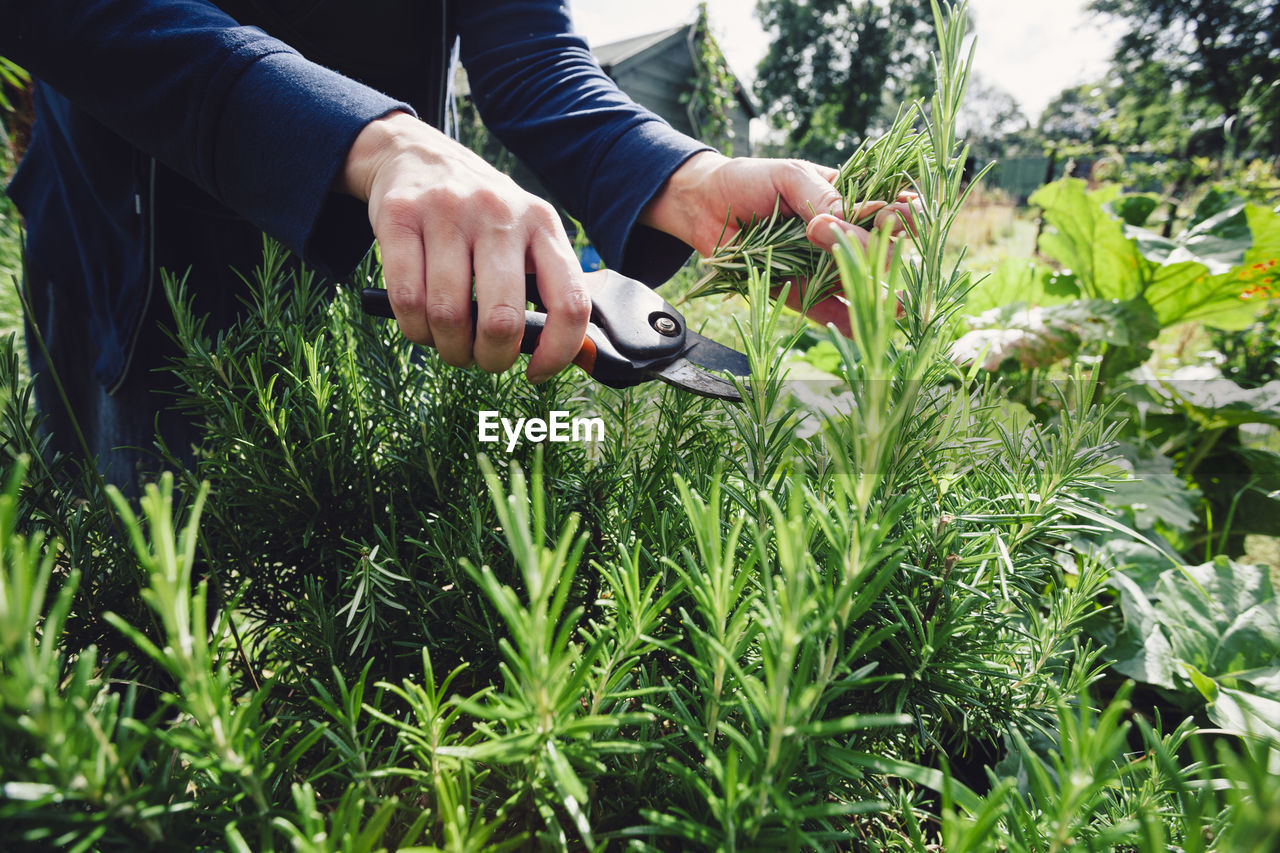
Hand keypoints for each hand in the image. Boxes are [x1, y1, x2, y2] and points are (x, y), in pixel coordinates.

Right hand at [340, 111, 589, 381]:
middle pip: (502, 320)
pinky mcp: (399, 216)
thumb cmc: (479, 216)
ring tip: (449, 343)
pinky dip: (414, 330)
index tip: (535, 372)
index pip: (570, 303)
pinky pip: (406, 300)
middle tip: (481, 359)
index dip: (557, 353)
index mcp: (542, 223)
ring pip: (448, 315)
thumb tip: (561, 352)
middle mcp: (500, 214)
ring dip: (448, 348)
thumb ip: (546, 283)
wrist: (415, 153)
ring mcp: (447, 211)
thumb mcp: (524, 232)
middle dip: (490, 358)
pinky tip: (421, 326)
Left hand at [640, 151, 917, 332]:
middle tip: (832, 231)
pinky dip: (844, 320)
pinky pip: (828, 311)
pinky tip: (861, 326)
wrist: (706, 206)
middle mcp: (845, 237)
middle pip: (882, 250)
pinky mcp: (802, 293)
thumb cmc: (752, 180)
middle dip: (872, 246)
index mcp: (851, 201)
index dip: (903, 216)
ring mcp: (824, 267)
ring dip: (872, 289)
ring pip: (860, 283)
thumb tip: (852, 218)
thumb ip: (823, 196)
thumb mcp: (791, 177)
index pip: (892, 211)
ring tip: (886, 298)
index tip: (897, 212)